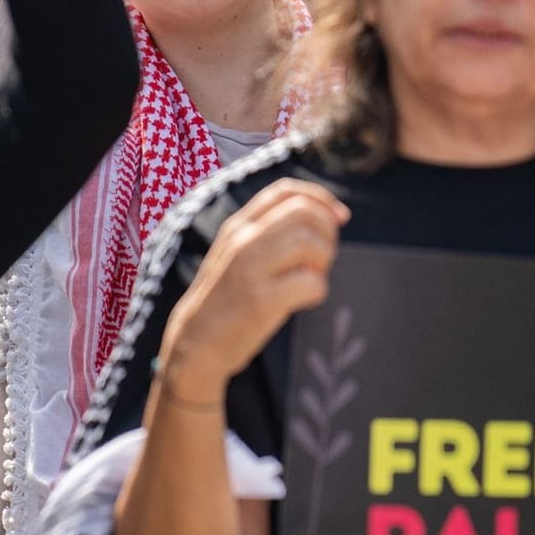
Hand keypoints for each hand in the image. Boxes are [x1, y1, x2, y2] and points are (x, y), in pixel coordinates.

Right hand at [159, 179, 350, 399]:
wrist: (194, 344)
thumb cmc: (225, 300)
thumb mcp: (234, 254)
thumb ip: (265, 234)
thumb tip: (322, 218)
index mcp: (237, 225)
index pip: (285, 190)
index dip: (320, 198)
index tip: (339, 216)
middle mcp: (242, 240)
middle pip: (304, 212)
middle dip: (327, 233)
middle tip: (322, 259)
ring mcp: (250, 269)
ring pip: (310, 243)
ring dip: (323, 262)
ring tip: (310, 279)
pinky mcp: (261, 300)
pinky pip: (311, 282)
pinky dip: (317, 291)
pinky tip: (304, 301)